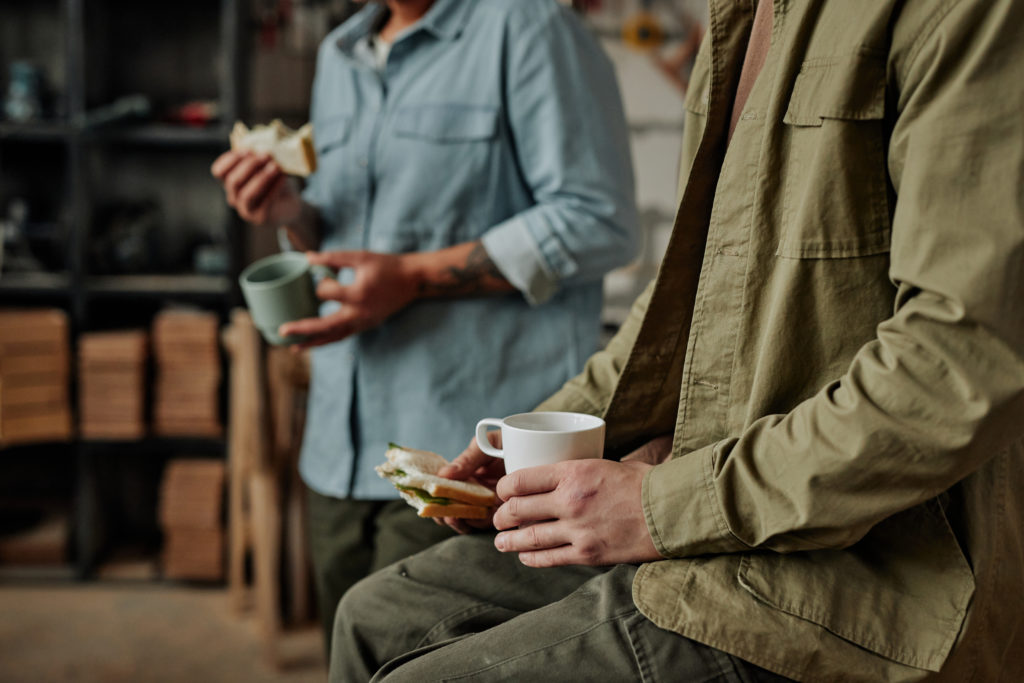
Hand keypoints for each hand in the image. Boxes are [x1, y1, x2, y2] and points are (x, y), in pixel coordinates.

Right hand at [211, 150, 301, 228]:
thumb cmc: (275, 182)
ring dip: (261, 177)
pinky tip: (283, 177)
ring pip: (246, 194)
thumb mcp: (266, 167)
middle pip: (233, 181)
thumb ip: (258, 157)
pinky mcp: (260, 218)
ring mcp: (245, 209)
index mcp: (231, 182)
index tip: (247, 150)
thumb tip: (261, 140)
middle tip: (266, 154)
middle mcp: (234, 196)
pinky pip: (264, 202)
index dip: (230, 160)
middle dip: (249, 166)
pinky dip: (274, 187)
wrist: (290, 205)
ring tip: (276, 166)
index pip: (219, 171)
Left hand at [278, 250, 420, 347]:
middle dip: (302, 329)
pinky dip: (327, 340)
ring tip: (293, 347)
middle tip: (282, 331)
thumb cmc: (387, 265)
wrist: (413, 280)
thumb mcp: (361, 256)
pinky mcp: (367, 325)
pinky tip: (314, 342)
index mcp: (358, 294)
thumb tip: (307, 257)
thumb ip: (334, 257)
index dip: (319, 284)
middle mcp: (360, 312)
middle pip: (325, 326)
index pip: (326, 293)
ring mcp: (364, 322)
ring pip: (334, 336)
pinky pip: (344, 336)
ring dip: (313, 342)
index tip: (319, 275)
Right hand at [434, 433, 505, 534]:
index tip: (429, 501)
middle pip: (453, 508)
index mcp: (466, 474)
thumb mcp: (487, 444)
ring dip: (459, 521)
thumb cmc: (511, 439)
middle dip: (444, 514)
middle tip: (444, 514)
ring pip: (468, 519)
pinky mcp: (505, 512)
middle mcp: (474, 490)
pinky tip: (474, 520)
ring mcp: (488, 502)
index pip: (443, 489)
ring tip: (455, 517)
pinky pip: (488, 523)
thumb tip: (443, 474)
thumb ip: (468, 458)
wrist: (541, 444)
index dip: (433, 497)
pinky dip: (478, 524)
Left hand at [492, 458, 660, 567]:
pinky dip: (531, 558)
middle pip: (517, 510)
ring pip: (527, 537)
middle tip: (498, 518)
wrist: (670, 511)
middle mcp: (568, 501)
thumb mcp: (604, 464)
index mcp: (571, 472)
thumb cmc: (642, 484)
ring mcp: (576, 530)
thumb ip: (576, 471)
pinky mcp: (587, 554)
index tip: (501, 492)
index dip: (503, 488)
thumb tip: (558, 475)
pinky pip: (548, 558)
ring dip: (508, 541)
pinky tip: (525, 556)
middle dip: (501, 515)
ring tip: (500, 542)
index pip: (519, 481)